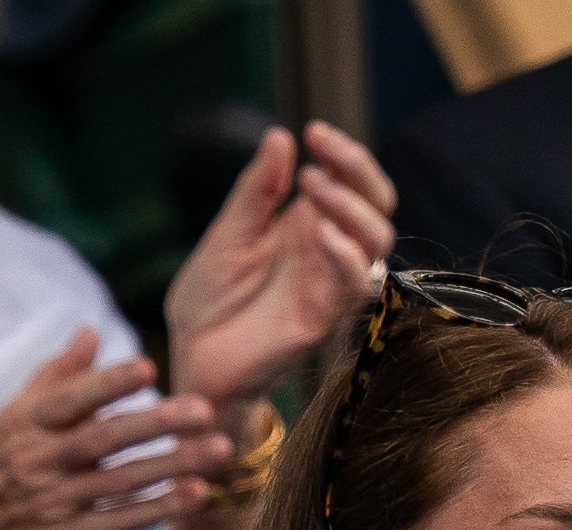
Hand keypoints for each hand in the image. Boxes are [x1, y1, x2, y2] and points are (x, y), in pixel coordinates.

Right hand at [0, 329, 232, 529]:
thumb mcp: (10, 421)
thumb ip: (56, 377)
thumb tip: (92, 331)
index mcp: (21, 425)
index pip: (67, 399)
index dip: (107, 383)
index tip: (147, 366)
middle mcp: (36, 461)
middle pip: (103, 438)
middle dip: (156, 422)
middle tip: (204, 409)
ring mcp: (52, 503)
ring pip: (121, 480)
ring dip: (174, 465)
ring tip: (220, 448)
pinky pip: (120, 522)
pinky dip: (159, 509)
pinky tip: (197, 494)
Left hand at [166, 121, 396, 445]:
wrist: (193, 356)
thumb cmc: (210, 299)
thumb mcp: (228, 232)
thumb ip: (257, 190)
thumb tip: (281, 137)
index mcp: (309, 227)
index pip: (352, 185)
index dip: (345, 155)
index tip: (314, 130)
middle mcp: (329, 253)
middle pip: (378, 206)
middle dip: (358, 170)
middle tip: (321, 148)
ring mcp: (330, 285)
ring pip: (377, 241)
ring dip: (351, 207)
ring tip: (313, 186)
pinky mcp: (324, 318)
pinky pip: (355, 285)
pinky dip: (345, 255)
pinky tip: (319, 232)